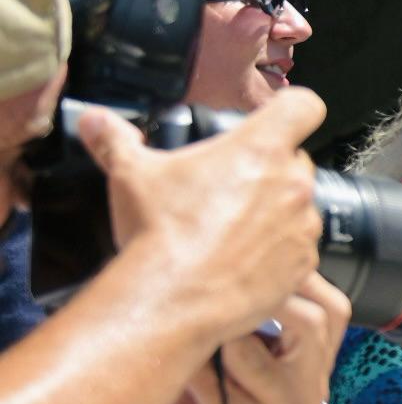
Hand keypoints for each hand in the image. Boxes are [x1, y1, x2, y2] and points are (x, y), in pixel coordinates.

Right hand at [74, 91, 325, 347]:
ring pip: (299, 205)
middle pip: (296, 160)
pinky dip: (278, 249)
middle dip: (270, 167)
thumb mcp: (129, 174)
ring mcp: (302, 227)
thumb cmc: (160, 233)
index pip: (303, 106)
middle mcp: (292, 184)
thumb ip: (116, 140)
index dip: (291, 107)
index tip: (274, 118)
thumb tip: (95, 122)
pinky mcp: (303, 265)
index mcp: (260, 149)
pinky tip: (242, 257)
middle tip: (230, 185)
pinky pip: (298, 247)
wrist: (173, 298)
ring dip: (275, 210)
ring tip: (230, 226)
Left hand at [136, 276, 347, 403]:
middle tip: (212, 294)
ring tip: (187, 336)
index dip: (293, 276)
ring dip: (217, 332)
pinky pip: (220, 382)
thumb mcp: (229, 346)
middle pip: (317, 320)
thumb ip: (243, 310)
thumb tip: (229, 253)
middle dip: (259, 297)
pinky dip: (189, 367)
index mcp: (312, 362)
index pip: (333, 307)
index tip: (242, 264)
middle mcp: (310, 386)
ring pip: (261, 348)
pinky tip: (172, 372)